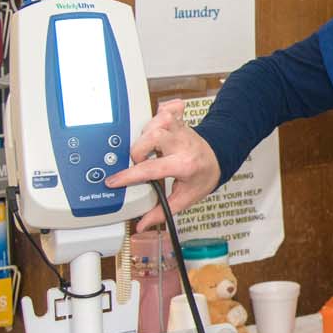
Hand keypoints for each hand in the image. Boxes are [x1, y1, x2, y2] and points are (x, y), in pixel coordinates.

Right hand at [104, 99, 221, 230]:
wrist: (218, 159)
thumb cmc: (201, 178)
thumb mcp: (184, 199)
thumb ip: (161, 212)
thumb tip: (141, 225)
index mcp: (184, 165)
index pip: (152, 168)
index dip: (129, 175)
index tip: (114, 180)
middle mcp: (182, 144)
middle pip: (153, 135)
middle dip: (139, 148)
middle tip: (139, 160)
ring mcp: (181, 129)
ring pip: (157, 120)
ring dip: (146, 132)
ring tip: (148, 146)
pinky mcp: (180, 119)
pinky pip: (167, 107)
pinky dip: (159, 111)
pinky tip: (158, 124)